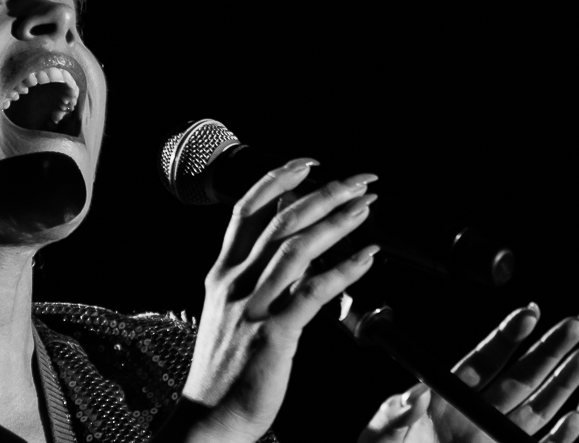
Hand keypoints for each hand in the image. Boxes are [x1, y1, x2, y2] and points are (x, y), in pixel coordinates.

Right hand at [160, 160, 379, 442]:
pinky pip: (313, 292)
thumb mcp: (229, 309)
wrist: (210, 416)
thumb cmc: (225, 366)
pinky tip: (368, 257)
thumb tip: (288, 239)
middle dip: (324, 194)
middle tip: (359, 181)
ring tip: (367, 207)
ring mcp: (253, 306)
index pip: (247, 209)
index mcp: (223, 272)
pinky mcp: (274, 334)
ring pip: (297, 248)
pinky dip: (345, 270)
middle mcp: (235, 282)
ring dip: (337, 222)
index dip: (278, 180)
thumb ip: (256, 273)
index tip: (310, 163)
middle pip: (281, 221)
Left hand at [360, 305, 578, 442]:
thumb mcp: (381, 436)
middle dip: (552, 348)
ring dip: (566, 380)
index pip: (484, 359)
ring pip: (539, 406)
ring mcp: (492, 438)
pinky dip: (563, 434)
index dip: (508, 336)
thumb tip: (413, 394)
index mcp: (447, 395)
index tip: (529, 311)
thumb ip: (396, 414)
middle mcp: (475, 414)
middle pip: (521, 376)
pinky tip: (578, 411)